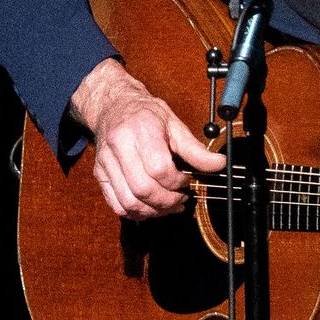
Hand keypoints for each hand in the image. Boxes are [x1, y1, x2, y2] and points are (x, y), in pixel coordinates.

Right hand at [70, 58, 226, 219]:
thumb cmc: (145, 115)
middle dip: (168, 201)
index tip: (188, 181)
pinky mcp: (100, 175)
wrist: (114, 106)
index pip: (159, 168)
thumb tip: (219, 164)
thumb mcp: (175, 125)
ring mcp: (106, 163)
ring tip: (170, 206)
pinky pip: (116, 204)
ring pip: (128, 201)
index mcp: (140, 131)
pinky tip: (151, 208)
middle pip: (143, 188)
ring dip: (153, 211)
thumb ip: (196, 149)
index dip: (177, 182)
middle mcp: (119, 147)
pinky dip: (136, 212)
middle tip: (182, 199)